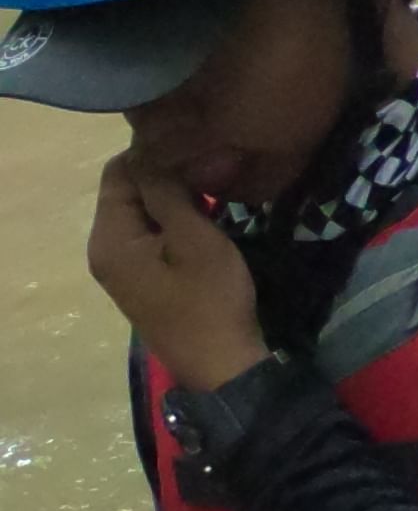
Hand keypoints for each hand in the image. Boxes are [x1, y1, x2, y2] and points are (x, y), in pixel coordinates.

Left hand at [86, 160, 264, 394]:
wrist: (221, 364)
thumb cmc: (210, 299)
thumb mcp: (195, 238)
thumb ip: (169, 191)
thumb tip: (154, 146)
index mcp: (109, 238)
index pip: (120, 171)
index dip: (158, 153)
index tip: (203, 150)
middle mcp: (103, 248)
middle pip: (127, 190)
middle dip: (168, 174)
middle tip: (215, 170)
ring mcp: (120, 266)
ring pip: (141, 211)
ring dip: (175, 196)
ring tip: (216, 191)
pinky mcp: (139, 277)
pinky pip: (148, 232)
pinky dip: (174, 218)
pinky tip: (206, 219)